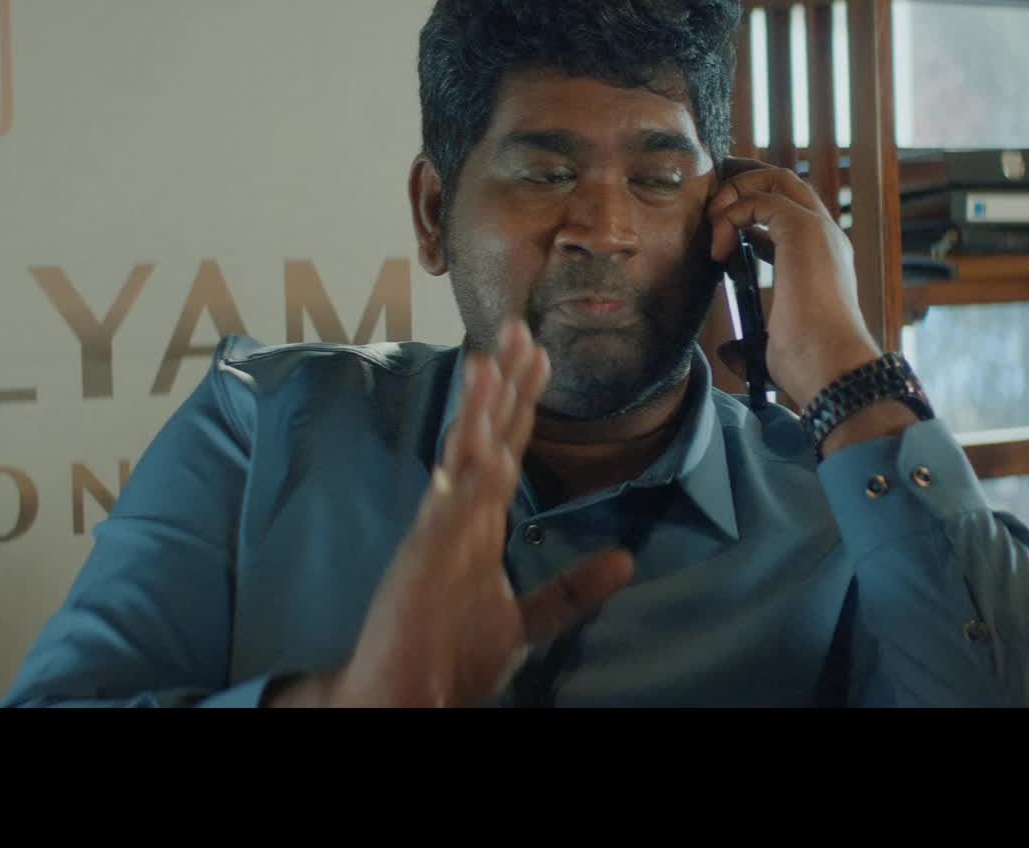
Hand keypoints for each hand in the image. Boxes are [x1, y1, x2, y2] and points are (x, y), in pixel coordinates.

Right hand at [285, 320, 633, 707]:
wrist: (402, 700)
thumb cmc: (451, 657)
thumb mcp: (528, 620)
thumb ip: (572, 589)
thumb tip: (625, 560)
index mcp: (482, 526)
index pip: (509, 449)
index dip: (524, 402)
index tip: (541, 352)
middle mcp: (460, 518)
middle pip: (488, 437)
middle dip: (504, 384)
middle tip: (519, 328)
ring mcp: (439, 533)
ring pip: (464, 459)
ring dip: (478, 409)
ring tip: (491, 360)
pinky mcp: (423, 557)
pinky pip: (446, 506)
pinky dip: (460, 470)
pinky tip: (473, 435)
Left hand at [706, 157, 883, 408]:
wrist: (830, 367)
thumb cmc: (808, 365)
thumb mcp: (772, 348)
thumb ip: (749, 343)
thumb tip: (727, 350)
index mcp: (824, 259)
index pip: (789, 214)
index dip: (752, 212)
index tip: (720, 227)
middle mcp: (826, 237)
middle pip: (786, 182)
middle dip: (743, 179)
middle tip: (710, 199)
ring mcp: (818, 229)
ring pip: (775, 179)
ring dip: (735, 192)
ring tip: (712, 224)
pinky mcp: (802, 229)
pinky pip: (759, 199)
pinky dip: (731, 215)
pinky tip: (720, 249)